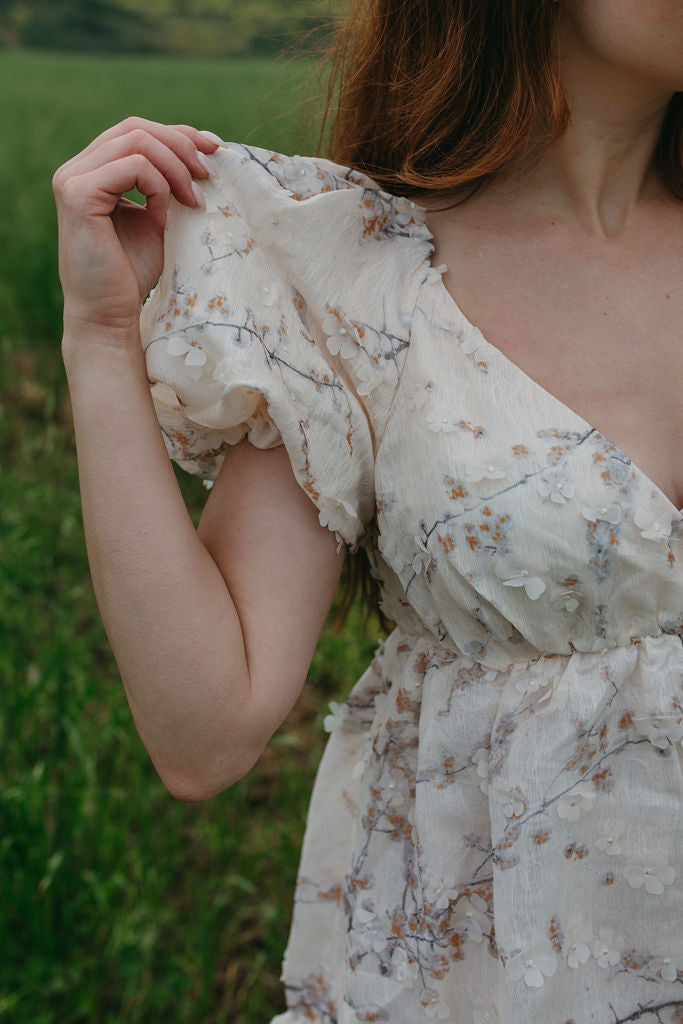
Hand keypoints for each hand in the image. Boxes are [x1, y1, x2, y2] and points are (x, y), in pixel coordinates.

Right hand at [52, 116, 218, 343]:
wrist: (109, 315)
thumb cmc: (132, 273)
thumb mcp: (156, 220)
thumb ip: (167, 186)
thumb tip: (202, 154)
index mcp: (92, 171)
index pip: (136, 131)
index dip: (178, 134)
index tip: (214, 150)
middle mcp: (76, 168)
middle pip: (136, 128)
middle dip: (181, 144)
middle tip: (210, 173)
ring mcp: (72, 179)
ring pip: (137, 141)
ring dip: (176, 166)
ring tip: (196, 199)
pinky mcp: (78, 194)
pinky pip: (134, 167)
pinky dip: (160, 184)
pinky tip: (170, 212)